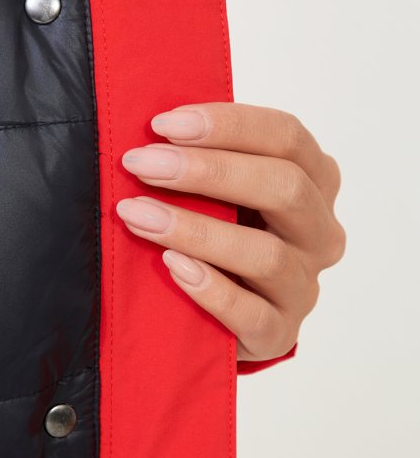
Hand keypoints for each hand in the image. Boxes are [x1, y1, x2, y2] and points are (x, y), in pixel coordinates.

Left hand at [115, 102, 345, 361]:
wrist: (221, 317)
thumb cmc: (218, 233)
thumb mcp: (220, 191)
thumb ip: (205, 159)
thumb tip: (152, 132)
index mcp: (314, 181)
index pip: (286, 136)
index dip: (227, 124)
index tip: (162, 125)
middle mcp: (319, 232)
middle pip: (285, 187)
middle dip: (205, 171)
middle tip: (141, 164)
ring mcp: (303, 286)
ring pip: (266, 254)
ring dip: (194, 229)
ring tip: (137, 216)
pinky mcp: (279, 333)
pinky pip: (252, 314)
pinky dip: (210, 289)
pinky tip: (172, 267)